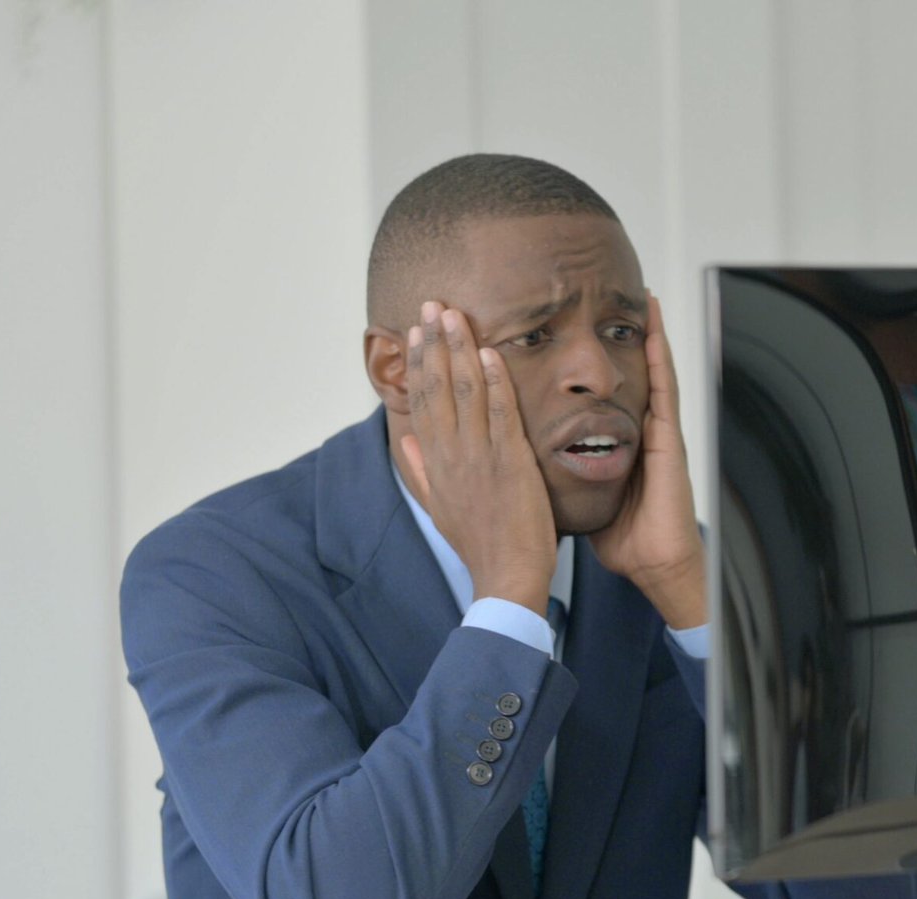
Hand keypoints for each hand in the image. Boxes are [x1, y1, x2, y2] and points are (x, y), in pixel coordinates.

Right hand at [396, 301, 555, 615]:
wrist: (506, 575)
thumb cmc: (479, 544)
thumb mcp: (439, 507)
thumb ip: (421, 471)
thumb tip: (406, 440)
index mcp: (434, 464)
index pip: (420, 402)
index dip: (417, 364)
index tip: (414, 332)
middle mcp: (450, 455)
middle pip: (437, 388)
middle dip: (433, 343)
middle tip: (432, 305)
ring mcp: (479, 457)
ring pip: (465, 393)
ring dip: (460, 349)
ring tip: (455, 315)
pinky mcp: (510, 463)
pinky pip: (500, 414)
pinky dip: (495, 382)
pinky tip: (491, 353)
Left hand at [589, 293, 706, 628]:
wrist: (653, 561)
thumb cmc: (624, 536)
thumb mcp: (584, 497)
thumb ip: (565, 477)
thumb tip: (533, 469)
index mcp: (618, 441)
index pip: (602, 391)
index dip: (595, 362)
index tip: (575, 330)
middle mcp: (640, 428)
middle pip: (629, 372)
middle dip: (623, 336)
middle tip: (613, 296)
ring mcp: (657, 429)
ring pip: (651, 370)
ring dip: (649, 332)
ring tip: (643, 297)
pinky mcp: (669, 436)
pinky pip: (665, 386)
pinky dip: (662, 354)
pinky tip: (656, 328)